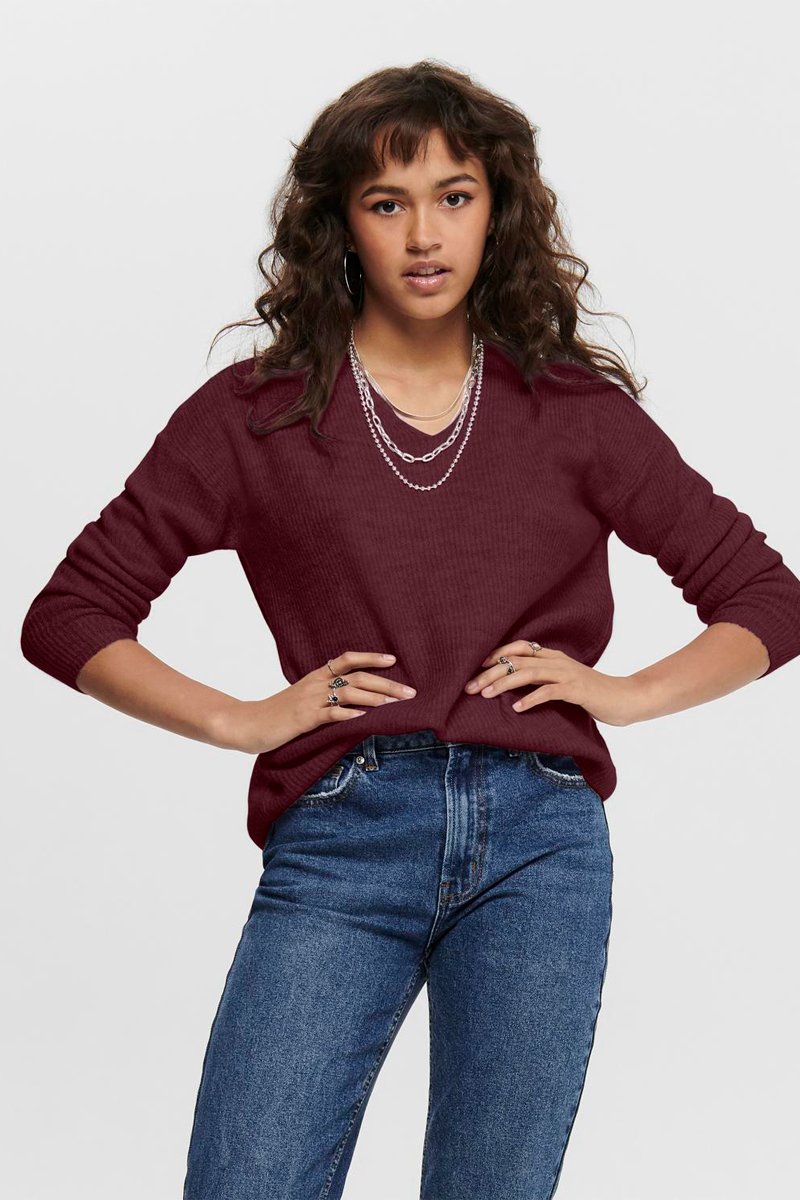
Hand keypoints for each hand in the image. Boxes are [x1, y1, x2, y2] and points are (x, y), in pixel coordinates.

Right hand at [216, 650, 416, 753]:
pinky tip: (362, 718)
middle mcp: (316, 684)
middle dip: (386, 683)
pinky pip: (329, 715)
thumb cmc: (278, 714)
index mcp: (316, 677)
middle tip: (409, 692)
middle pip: (356, 677)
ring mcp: (309, 701)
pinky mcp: (303, 720)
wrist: (248, 723)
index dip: (371, 658)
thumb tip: (353, 700)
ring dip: (373, 697)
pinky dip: (347, 715)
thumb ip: (325, 695)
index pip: (347, 659)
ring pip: (347, 693)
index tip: (393, 659)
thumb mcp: (303, 699)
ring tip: (393, 702)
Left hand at [463, 640, 643, 727]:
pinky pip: (550, 692)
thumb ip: (542, 680)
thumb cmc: (592, 694)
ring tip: (486, 694)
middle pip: (518, 660)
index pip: (519, 648)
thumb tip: (514, 688)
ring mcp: (567, 674)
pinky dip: (532, 699)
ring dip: (505, 683)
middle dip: (490, 672)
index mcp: (553, 657)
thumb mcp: (563, 683)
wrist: (625, 698)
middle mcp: (557, 661)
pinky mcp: (577, 690)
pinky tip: (518, 708)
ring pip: (529, 672)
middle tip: (469, 687)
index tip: (475, 668)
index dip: (496, 654)